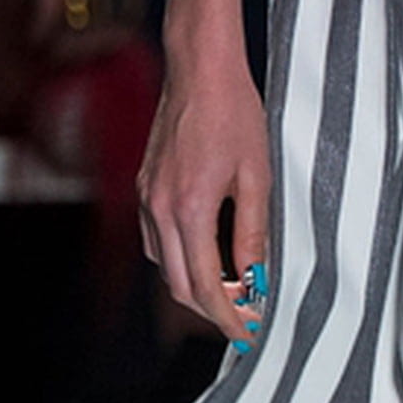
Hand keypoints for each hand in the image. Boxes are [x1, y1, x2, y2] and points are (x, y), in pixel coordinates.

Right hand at [0, 0, 144, 64]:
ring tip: (49, 48)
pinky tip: (32, 35)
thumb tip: (106, 8)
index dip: (118, 35)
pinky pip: (51, 23)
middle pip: (110, 32)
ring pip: (79, 34)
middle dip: (89, 48)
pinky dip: (40, 33)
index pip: (134, 15)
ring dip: (62, 47)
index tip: (101, 44)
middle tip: (70, 54)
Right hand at [137, 54, 270, 348]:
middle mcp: (159, 208)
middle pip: (178, 285)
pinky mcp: (145, 187)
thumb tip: (256, 278)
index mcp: (189, 209)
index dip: (227, 317)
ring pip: (163, 265)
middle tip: (245, 322)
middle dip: (211, 311)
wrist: (200, 68)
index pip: (204, 286)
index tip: (247, 334)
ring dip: (194, 286)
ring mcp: (146, 197)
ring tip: (233, 293)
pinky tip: (207, 255)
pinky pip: (156, 239)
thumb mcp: (258, 176)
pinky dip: (179, 258)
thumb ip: (254, 232)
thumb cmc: (235, 114)